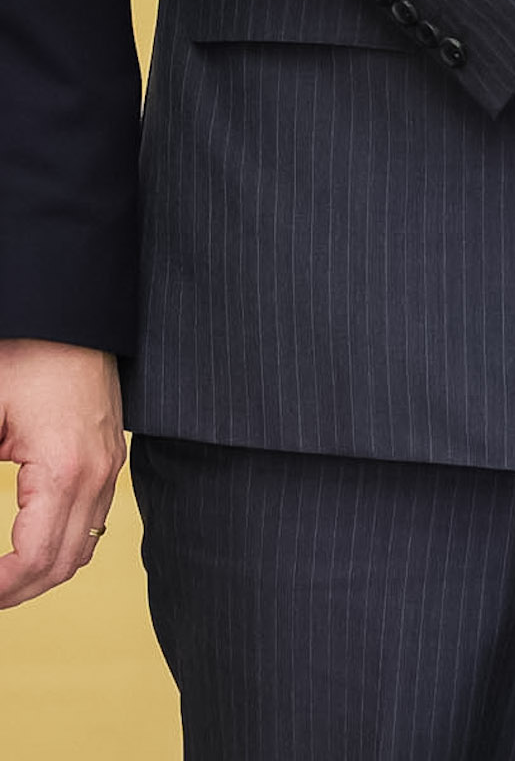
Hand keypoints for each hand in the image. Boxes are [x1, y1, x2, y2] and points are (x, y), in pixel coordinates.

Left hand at [0, 341, 124, 609]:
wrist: (71, 314)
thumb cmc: (24, 357)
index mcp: (65, 470)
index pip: (35, 560)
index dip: (0, 588)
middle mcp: (98, 473)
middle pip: (64, 565)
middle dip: (18, 592)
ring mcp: (111, 465)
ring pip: (84, 547)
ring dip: (43, 572)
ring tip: (3, 579)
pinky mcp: (112, 455)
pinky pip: (94, 520)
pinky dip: (64, 544)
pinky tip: (31, 544)